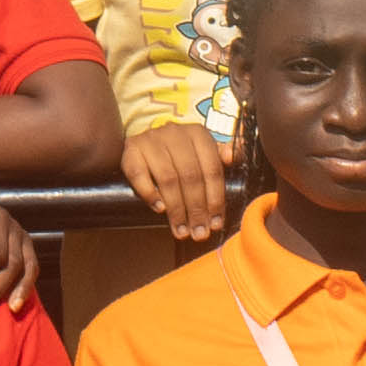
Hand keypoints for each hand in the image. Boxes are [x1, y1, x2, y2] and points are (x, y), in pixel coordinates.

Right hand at [117, 117, 231, 244]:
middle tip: (198, 233)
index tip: (215, 223)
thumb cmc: (179, 152)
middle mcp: (175, 133)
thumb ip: (219, 156)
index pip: (212, 169)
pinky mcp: (131, 148)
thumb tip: (234, 155)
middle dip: (196, 209)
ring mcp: (151, 139)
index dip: (215, 199)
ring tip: (180, 229)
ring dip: (176, 209)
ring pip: (168, 178)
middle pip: (190, 176)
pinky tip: (159, 209)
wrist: (145, 141)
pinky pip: (139, 174)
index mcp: (198, 134)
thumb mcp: (201, 151)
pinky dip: (150, 193)